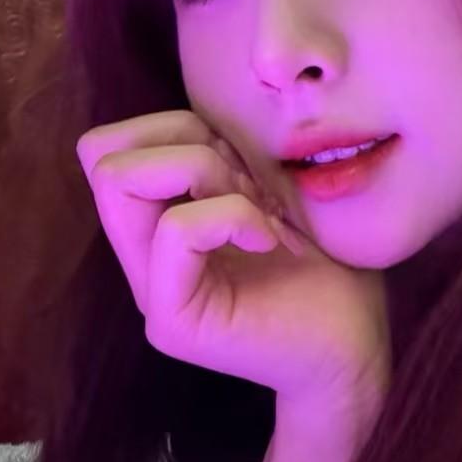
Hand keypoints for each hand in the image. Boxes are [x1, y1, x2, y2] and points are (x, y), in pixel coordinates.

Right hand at [76, 109, 388, 442]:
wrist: (358, 350)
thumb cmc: (331, 266)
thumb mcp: (273, 190)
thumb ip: (226, 158)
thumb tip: (202, 112)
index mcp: (160, 227)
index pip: (110, 147)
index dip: (170, 129)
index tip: (240, 162)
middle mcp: (144, 261)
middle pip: (103, 158)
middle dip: (183, 146)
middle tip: (248, 187)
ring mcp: (152, 293)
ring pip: (122, 182)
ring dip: (204, 173)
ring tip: (260, 213)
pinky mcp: (175, 321)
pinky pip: (176, 230)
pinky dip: (231, 216)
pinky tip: (271, 241)